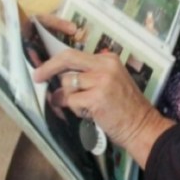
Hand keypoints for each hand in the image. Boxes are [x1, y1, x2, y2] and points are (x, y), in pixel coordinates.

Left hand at [32, 49, 173, 168]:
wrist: (142, 126)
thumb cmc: (125, 107)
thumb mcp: (110, 82)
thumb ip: (88, 76)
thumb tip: (59, 78)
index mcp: (108, 59)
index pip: (74, 54)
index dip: (56, 61)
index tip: (44, 68)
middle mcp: (105, 66)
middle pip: (67, 59)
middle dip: (48, 68)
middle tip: (37, 77)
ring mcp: (101, 81)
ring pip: (67, 84)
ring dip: (68, 98)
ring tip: (84, 108)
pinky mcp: (96, 98)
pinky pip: (72, 101)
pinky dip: (76, 110)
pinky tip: (89, 114)